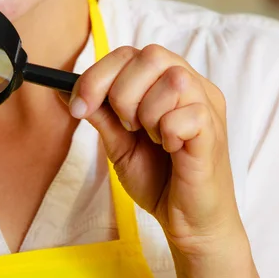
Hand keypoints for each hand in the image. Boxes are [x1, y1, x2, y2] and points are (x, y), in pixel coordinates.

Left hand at [69, 45, 243, 259]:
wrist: (189, 224)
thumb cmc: (160, 180)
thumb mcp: (119, 144)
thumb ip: (100, 115)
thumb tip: (64, 91)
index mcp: (167, 84)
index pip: (130, 53)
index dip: (98, 75)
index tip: (78, 106)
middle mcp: (192, 86)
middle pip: (152, 55)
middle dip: (122, 92)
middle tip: (127, 127)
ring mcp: (207, 106)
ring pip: (173, 79)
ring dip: (149, 113)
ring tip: (153, 139)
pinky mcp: (214, 132)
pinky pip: (187, 114)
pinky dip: (168, 133)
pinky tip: (173, 151)